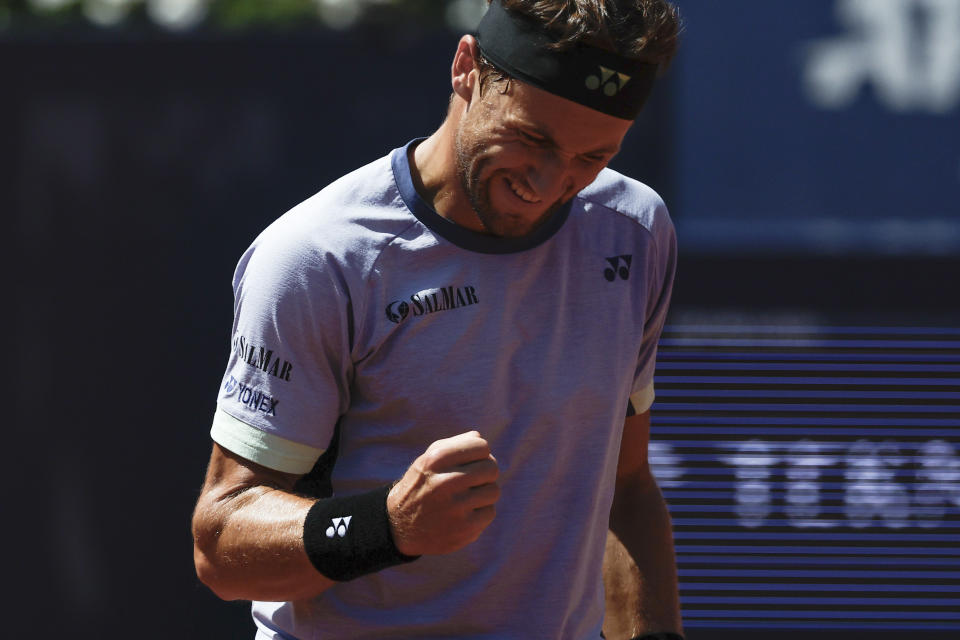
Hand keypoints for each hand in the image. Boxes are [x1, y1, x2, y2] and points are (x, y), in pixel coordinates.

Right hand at [387, 430, 499, 555]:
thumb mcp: (427, 460)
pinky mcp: (464, 528)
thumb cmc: (421, 487)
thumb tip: (479, 438)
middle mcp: (445, 482)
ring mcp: (455, 507)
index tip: (472, 463)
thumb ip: (453, 445)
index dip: (480, 454)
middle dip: (486, 474)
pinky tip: (464, 515)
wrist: (398, 528)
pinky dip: (480, 513)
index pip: (481, 446)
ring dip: (484, 494)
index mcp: (436, 459)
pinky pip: (490, 512)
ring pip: (493, 490)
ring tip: (466, 498)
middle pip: (491, 468)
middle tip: (473, 481)